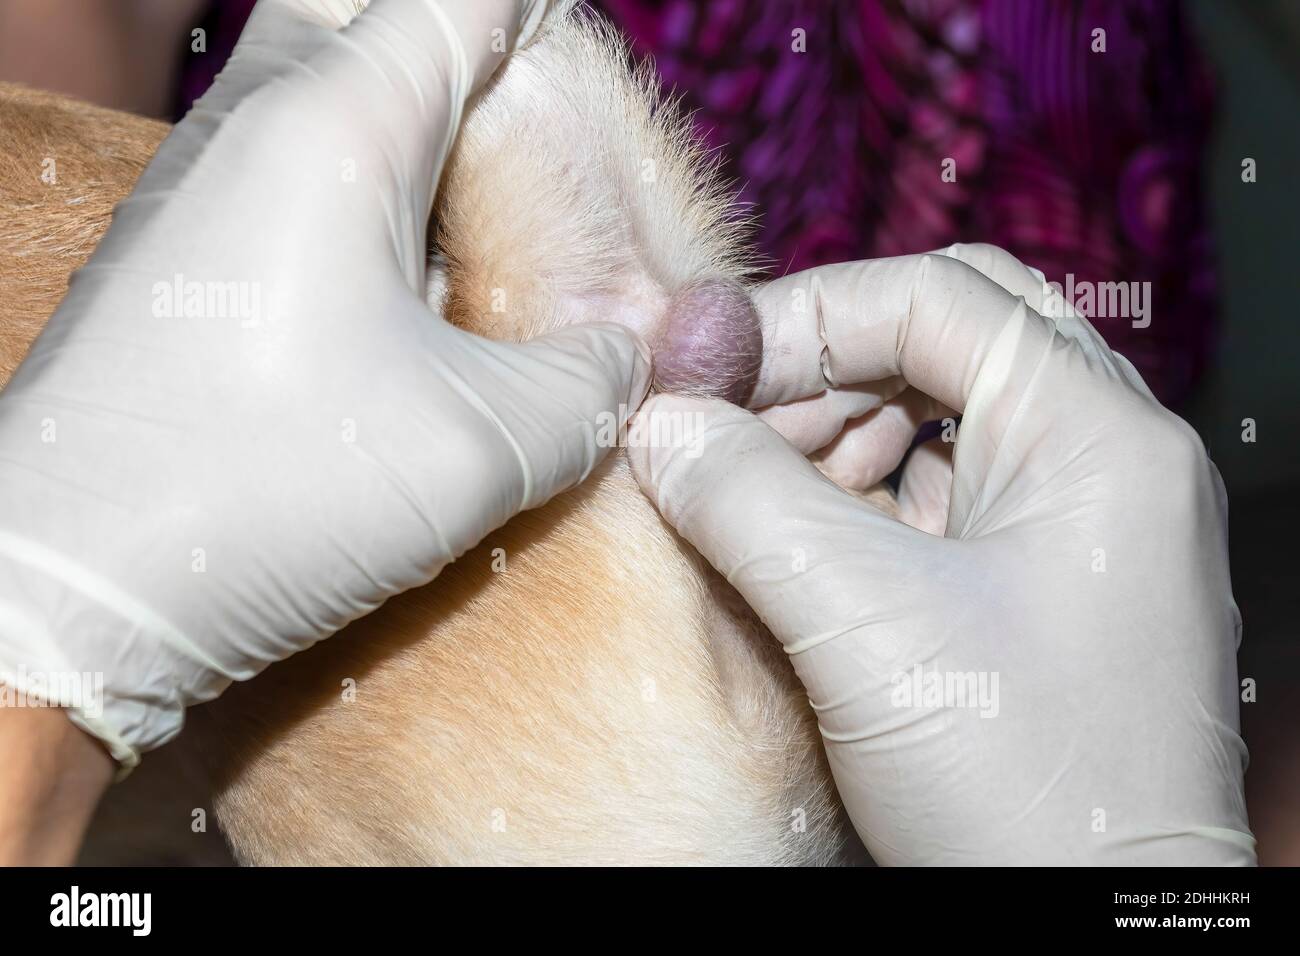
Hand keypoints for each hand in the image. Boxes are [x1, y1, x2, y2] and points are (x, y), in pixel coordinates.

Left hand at [0, 0, 649, 770]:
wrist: (71, 587)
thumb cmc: (271, 493)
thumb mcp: (485, 444)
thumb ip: (590, 382)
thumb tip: (622, 358)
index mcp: (335, 131)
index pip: (461, 7)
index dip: (542, 29)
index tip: (588, 95)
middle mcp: (249, 128)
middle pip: (371, 23)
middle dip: (462, 63)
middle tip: (527, 151)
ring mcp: (195, 187)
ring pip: (316, 95)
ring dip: (405, 135)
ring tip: (474, 223)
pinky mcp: (172, 257)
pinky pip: (277, 171)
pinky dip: (351, 195)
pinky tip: (391, 294)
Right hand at [630, 243, 1253, 864]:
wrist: (1095, 933)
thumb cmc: (1023, 789)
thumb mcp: (862, 626)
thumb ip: (746, 500)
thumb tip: (658, 423)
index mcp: (1097, 438)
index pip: (935, 298)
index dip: (803, 316)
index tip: (701, 366)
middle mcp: (1105, 462)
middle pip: (947, 339)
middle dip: (821, 367)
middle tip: (723, 420)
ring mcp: (1080, 525)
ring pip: (942, 415)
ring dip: (835, 432)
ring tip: (749, 484)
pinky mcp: (1042, 584)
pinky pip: (943, 495)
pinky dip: (860, 496)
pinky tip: (796, 535)